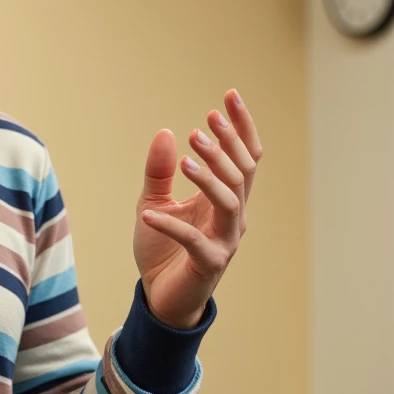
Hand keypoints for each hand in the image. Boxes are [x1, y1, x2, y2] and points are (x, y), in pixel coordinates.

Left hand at [133, 89, 261, 329]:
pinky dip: (169, 224)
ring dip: (209, 176)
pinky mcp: (208, 262)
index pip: (246, 156)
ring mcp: (225, 240)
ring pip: (230, 200)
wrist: (160, 298)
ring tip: (186, 156)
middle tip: (202, 124)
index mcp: (225, 198)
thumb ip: (160, 171)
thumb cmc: (162, 250)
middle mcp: (233, 216)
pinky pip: (192, 239)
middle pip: (242, 173)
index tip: (229, 95)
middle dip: (226, 145)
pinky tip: (147, 213)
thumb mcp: (153, 202)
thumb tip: (165, 133)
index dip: (242, 126)